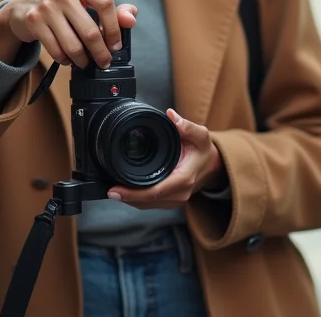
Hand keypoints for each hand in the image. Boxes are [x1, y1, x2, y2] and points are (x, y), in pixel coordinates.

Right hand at [0, 0, 136, 67]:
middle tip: (103, 62)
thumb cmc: (60, 4)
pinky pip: (56, 50)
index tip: (116, 44)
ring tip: (85, 62)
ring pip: (73, 45)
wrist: (21, 6)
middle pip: (91, 31)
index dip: (115, 28)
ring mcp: (46, 7)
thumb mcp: (83, 0)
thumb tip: (131, 19)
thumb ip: (111, 10)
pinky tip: (67, 59)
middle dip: (101, 52)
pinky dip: (65, 60)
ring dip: (83, 60)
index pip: (106, 4)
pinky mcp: (33, 22)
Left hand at [106, 109, 225, 208]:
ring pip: (148, 205)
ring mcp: (175, 199)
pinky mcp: (171, 200)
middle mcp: (179, 193)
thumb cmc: (203, 150)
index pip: (155, 190)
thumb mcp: (200, 134)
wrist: (211, 165)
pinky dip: (137, 200)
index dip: (133, 193)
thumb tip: (171, 115)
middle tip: (109, 190)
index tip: (116, 189)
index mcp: (183, 178)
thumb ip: (186, 125)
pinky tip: (126, 192)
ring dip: (131, 200)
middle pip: (148, 201)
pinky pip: (151, 203)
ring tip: (113, 190)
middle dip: (127, 198)